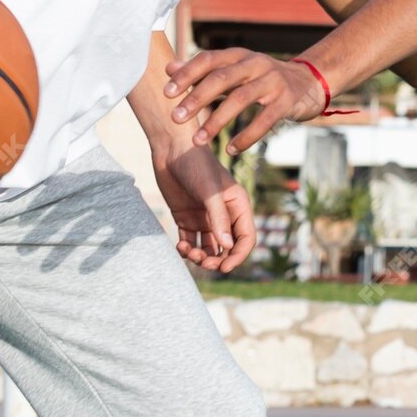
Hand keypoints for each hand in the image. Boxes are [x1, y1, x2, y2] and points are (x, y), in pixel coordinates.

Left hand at [155, 143, 256, 272]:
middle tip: (203, 261)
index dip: (238, 256)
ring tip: (188, 252)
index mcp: (238, 205)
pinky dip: (186, 249)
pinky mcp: (186, 218)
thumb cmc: (195, 163)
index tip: (224, 268)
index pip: (246, 238)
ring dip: (201, 257)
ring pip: (209, 248)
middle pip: (227, 248)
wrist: (171, 148)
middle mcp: (224, 214)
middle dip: (217, 260)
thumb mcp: (209, 191)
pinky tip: (179, 245)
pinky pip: (191, 242)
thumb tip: (227, 246)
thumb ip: (218, 218)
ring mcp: (205, 217)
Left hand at [165, 48, 323, 153]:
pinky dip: (247, 136)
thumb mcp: (235, 69)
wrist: (309, 81)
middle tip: (175, 118)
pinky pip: (265, 119)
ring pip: (241, 98)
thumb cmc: (262, 78)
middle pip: (221, 77)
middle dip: (196, 98)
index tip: (166, 93)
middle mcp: (255, 63)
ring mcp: (273, 81)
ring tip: (198, 140)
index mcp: (238, 54)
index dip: (186, 74)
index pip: (208, 59)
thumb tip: (169, 68)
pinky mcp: (287, 101)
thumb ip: (204, 70)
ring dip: (217, 120)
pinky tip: (231, 150)